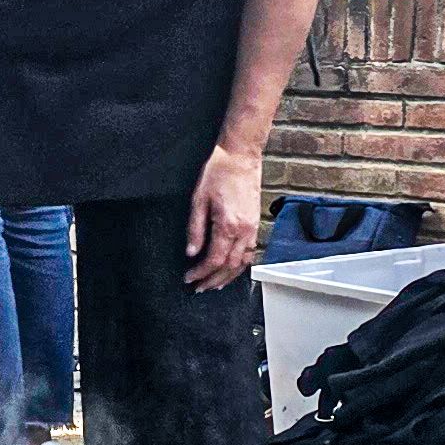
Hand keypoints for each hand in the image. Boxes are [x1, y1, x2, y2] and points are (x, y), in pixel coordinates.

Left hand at [185, 142, 263, 289]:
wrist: (240, 156)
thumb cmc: (219, 173)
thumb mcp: (198, 200)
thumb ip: (195, 229)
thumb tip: (191, 252)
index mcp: (228, 225)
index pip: (214, 260)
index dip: (200, 273)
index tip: (189, 278)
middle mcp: (244, 230)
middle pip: (229, 267)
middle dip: (213, 280)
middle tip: (199, 287)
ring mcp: (253, 228)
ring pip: (243, 263)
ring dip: (228, 277)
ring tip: (214, 285)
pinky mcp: (256, 224)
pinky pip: (250, 252)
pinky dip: (240, 266)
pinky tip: (231, 269)